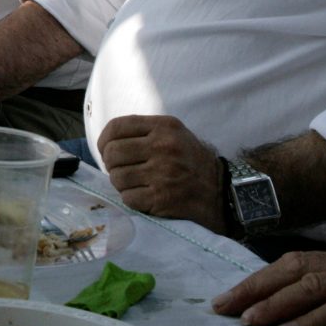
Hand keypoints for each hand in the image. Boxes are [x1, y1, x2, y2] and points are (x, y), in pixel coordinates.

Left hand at [97, 114, 224, 228]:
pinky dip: (132, 199)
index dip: (104, 140)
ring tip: (135, 183)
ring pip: (117, 177)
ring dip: (122, 184)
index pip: (116, 127)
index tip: (106, 150)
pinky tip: (144, 196)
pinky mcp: (161, 198)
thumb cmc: (191, 161)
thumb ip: (144, 131)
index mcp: (163, 127)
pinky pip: (128, 198)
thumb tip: (108, 142)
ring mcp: (162, 173)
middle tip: (120, 170)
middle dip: (111, 164)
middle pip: (112, 153)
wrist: (221, 191)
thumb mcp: (174, 133)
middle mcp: (163, 147)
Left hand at [211, 249, 325, 325]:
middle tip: (225, 306)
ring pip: (314, 284)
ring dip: (278, 303)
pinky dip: (317, 319)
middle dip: (256, 287)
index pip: (295, 263)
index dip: (260, 279)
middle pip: (296, 267)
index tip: (230, 298)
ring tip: (252, 319)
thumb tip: (291, 315)